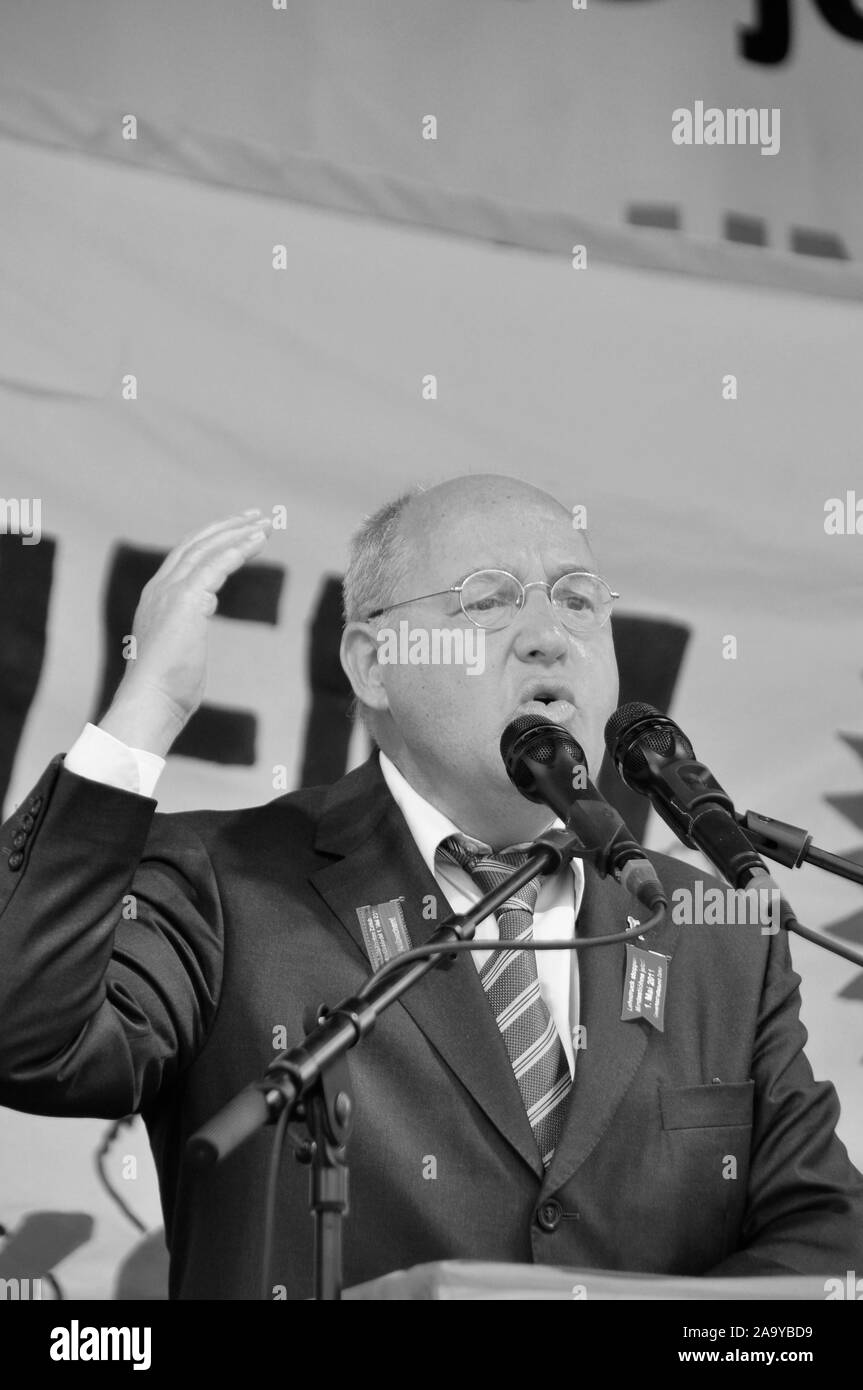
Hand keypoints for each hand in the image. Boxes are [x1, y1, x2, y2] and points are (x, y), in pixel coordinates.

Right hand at [99, 510, 272, 755]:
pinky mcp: (186, 600)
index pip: (184, 557)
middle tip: (256, 517)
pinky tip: (257, 541)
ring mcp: (170, 592)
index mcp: (155, 598)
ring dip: (238, 533)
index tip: (237, 531)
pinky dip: (238, 549)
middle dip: (227, 527)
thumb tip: (192, 635)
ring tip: (265, 525)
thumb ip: (183, 635)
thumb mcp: (174, 653)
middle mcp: (159, 589)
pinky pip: (217, 564)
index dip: (211, 540)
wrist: (151, 702)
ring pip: (208, 549)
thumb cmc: (167, 690)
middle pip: (196, 544)